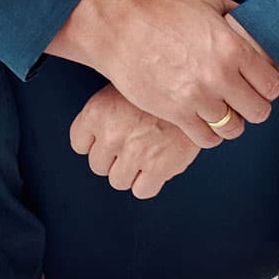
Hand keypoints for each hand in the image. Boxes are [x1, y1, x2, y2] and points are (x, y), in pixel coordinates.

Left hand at [69, 82, 202, 198]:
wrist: (199, 87)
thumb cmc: (163, 87)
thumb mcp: (125, 87)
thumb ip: (107, 112)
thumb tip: (97, 140)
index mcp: (97, 111)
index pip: (79, 143)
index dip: (96, 143)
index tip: (110, 138)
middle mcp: (111, 132)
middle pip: (97, 165)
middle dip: (114, 158)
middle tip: (134, 143)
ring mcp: (134, 151)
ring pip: (118, 181)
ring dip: (132, 172)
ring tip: (148, 152)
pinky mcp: (158, 167)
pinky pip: (142, 191)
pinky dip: (150, 182)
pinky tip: (159, 164)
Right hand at [92, 0, 278, 148]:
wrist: (120, 30)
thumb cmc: (161, 13)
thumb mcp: (205, 0)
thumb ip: (234, 11)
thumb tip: (252, 20)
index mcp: (233, 47)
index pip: (272, 85)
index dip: (268, 88)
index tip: (259, 86)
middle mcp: (221, 75)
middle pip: (259, 111)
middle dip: (253, 108)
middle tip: (241, 101)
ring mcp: (198, 97)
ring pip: (233, 129)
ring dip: (230, 123)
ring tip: (221, 112)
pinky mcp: (177, 113)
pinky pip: (207, 139)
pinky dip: (209, 135)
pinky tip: (203, 122)